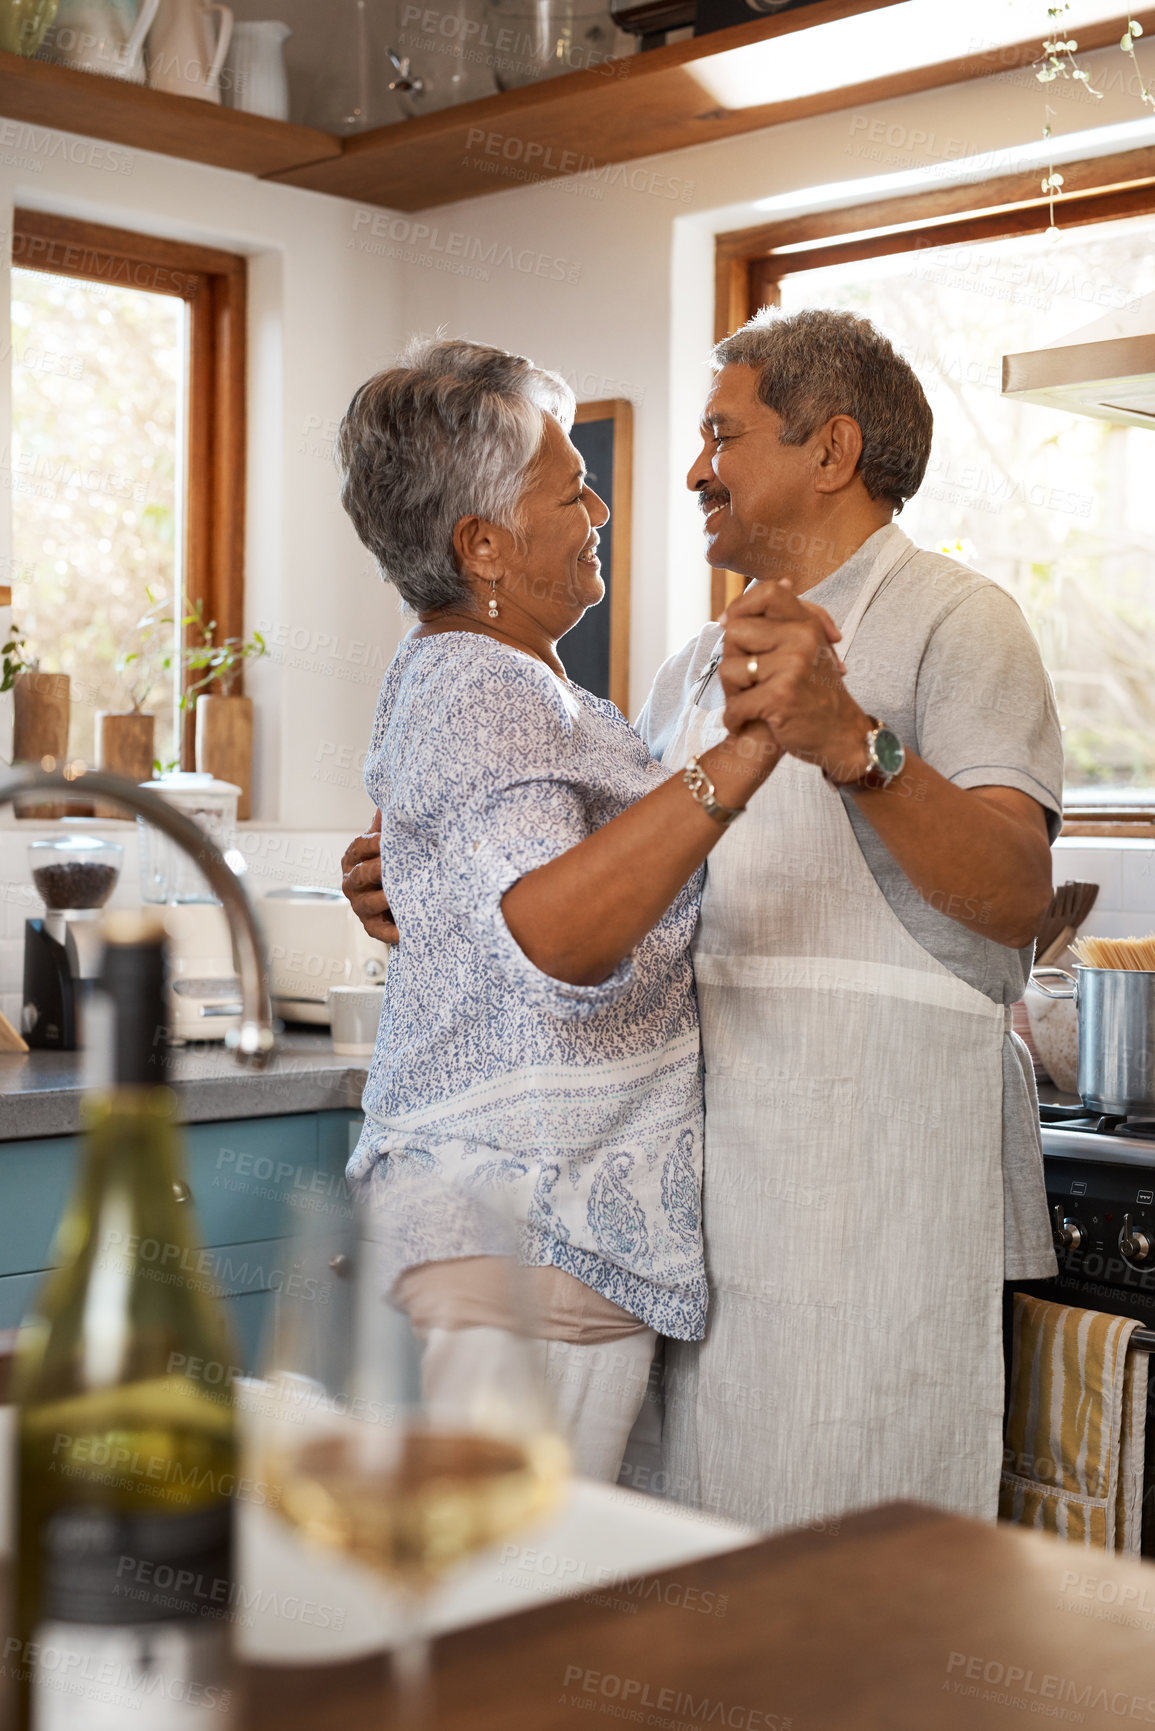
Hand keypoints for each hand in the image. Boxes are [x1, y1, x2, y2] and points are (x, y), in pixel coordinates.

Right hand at [340, 809, 398, 943]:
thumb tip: (386, 802)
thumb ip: (383, 827)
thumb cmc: (388, 867)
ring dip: (383, 898)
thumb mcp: (384, 846)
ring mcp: (360, 905)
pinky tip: (402, 931)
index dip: (371, 842)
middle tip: (391, 866)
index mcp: (353, 859)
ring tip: (397, 895)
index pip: (358, 847)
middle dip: (377, 869)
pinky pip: (377, 930)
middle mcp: (352, 882)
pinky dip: (388, 932)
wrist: (395, 901)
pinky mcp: (370, 926)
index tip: (385, 839)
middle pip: (361, 874)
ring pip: (368, 902)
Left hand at [719, 580, 872, 779]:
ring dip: (731, 692)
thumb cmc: (817, 691)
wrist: (840, 735)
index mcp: (806, 624)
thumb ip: (794, 616)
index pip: (768, 592)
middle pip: (735, 632)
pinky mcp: (781, 696)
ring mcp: (792, 666)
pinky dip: (734, 719)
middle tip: (744, 681)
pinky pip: (736, 704)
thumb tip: (784, 580)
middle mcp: (802, 639)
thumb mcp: (813, 646)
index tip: (730, 626)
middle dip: (732, 659)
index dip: (741, 606)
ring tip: (748, 702)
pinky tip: (743, 722)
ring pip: (729, 669)